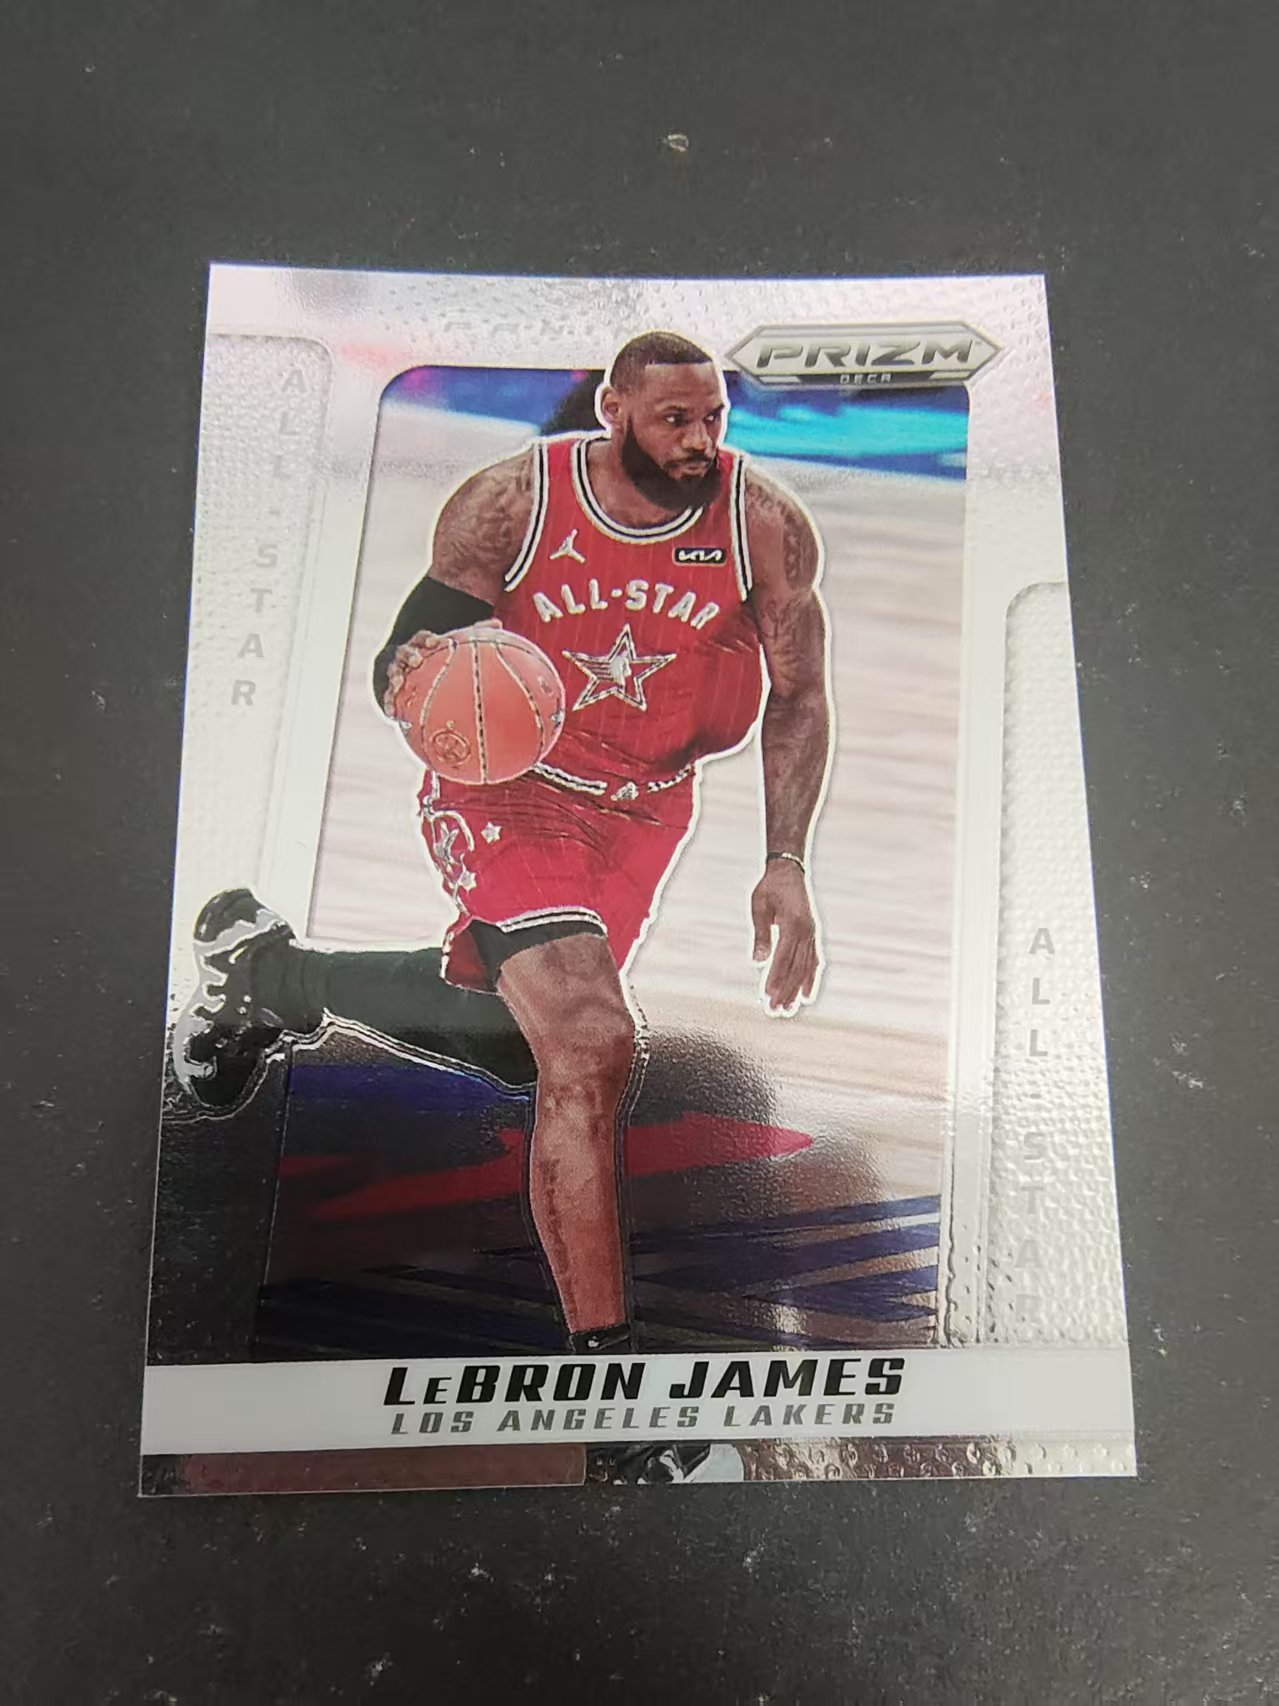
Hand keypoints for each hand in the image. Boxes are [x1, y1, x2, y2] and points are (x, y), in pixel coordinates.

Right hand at [380, 619, 502, 718]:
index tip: (436, 642)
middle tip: (416, 660)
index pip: (423, 637)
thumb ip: (473, 634)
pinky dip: (389, 703)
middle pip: (405, 651)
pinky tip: (391, 713)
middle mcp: (407, 654)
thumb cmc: (438, 654)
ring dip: (395, 677)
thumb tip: (498, 622)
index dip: (429, 639)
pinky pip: (388, 695)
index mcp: (421, 643)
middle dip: (409, 654)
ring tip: (398, 683)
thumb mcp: (453, 645)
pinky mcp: (390, 687)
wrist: (408, 665)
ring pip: (393, 671)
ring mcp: (396, 669)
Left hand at [750, 860, 819, 1014]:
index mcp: (793, 924)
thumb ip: (760, 934)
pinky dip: (811, 980)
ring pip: (806, 968)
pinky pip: (814, 962)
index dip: (776, 979)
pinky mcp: (813, 936)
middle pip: (796, 968)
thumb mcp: (759, 906)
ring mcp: (813, 935)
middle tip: (774, 1011)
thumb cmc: (770, 888)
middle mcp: (807, 932)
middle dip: (785, 991)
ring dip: (796, 990)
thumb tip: (757, 962)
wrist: (789, 872)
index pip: (783, 958)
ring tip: (788, 1010)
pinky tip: (806, 997)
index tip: (768, 997)